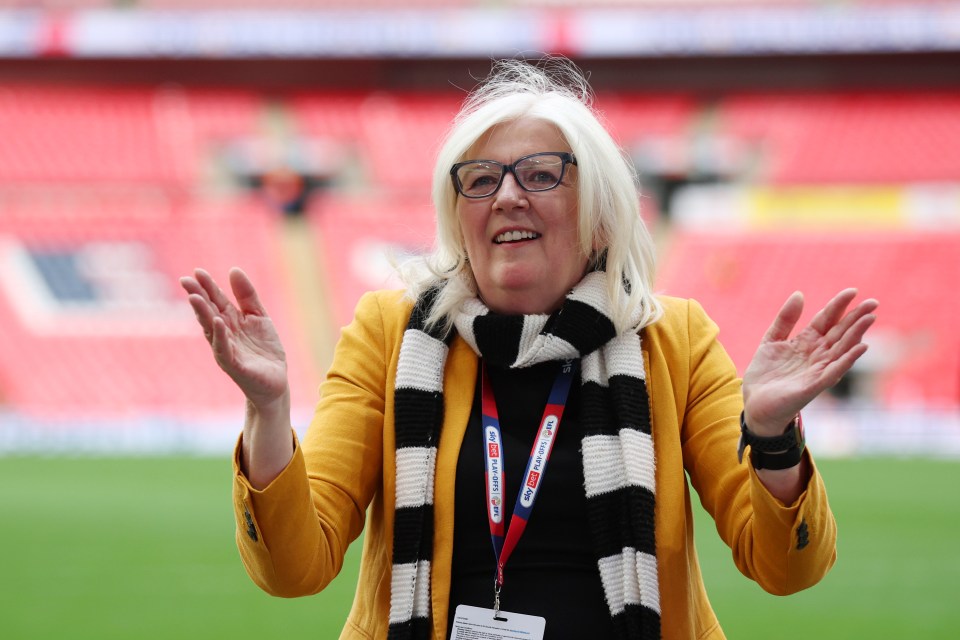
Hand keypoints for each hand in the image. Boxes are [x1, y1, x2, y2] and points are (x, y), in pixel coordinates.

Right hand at [180, 267, 288, 409]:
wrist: (276, 381)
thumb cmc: (264, 349)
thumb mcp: (258, 316)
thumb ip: (247, 295)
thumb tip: (233, 269)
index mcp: (229, 321)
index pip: (215, 301)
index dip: (207, 286)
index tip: (197, 271)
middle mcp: (223, 334)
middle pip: (208, 312)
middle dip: (198, 296)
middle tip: (186, 280)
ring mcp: (226, 350)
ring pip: (211, 329)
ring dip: (203, 314)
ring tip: (195, 297)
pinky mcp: (235, 365)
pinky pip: (224, 349)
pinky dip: (220, 336)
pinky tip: (217, 322)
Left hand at [742, 288, 877, 435]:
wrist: (755, 403)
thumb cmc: (766, 374)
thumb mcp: (771, 340)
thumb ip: (785, 319)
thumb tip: (799, 294)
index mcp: (807, 341)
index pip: (827, 319)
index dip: (838, 305)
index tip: (852, 291)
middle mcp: (817, 354)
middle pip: (840, 332)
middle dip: (856, 317)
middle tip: (873, 302)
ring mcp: (818, 369)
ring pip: (842, 348)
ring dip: (857, 334)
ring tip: (870, 318)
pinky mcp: (814, 385)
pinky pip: (834, 371)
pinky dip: (848, 359)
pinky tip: (861, 347)